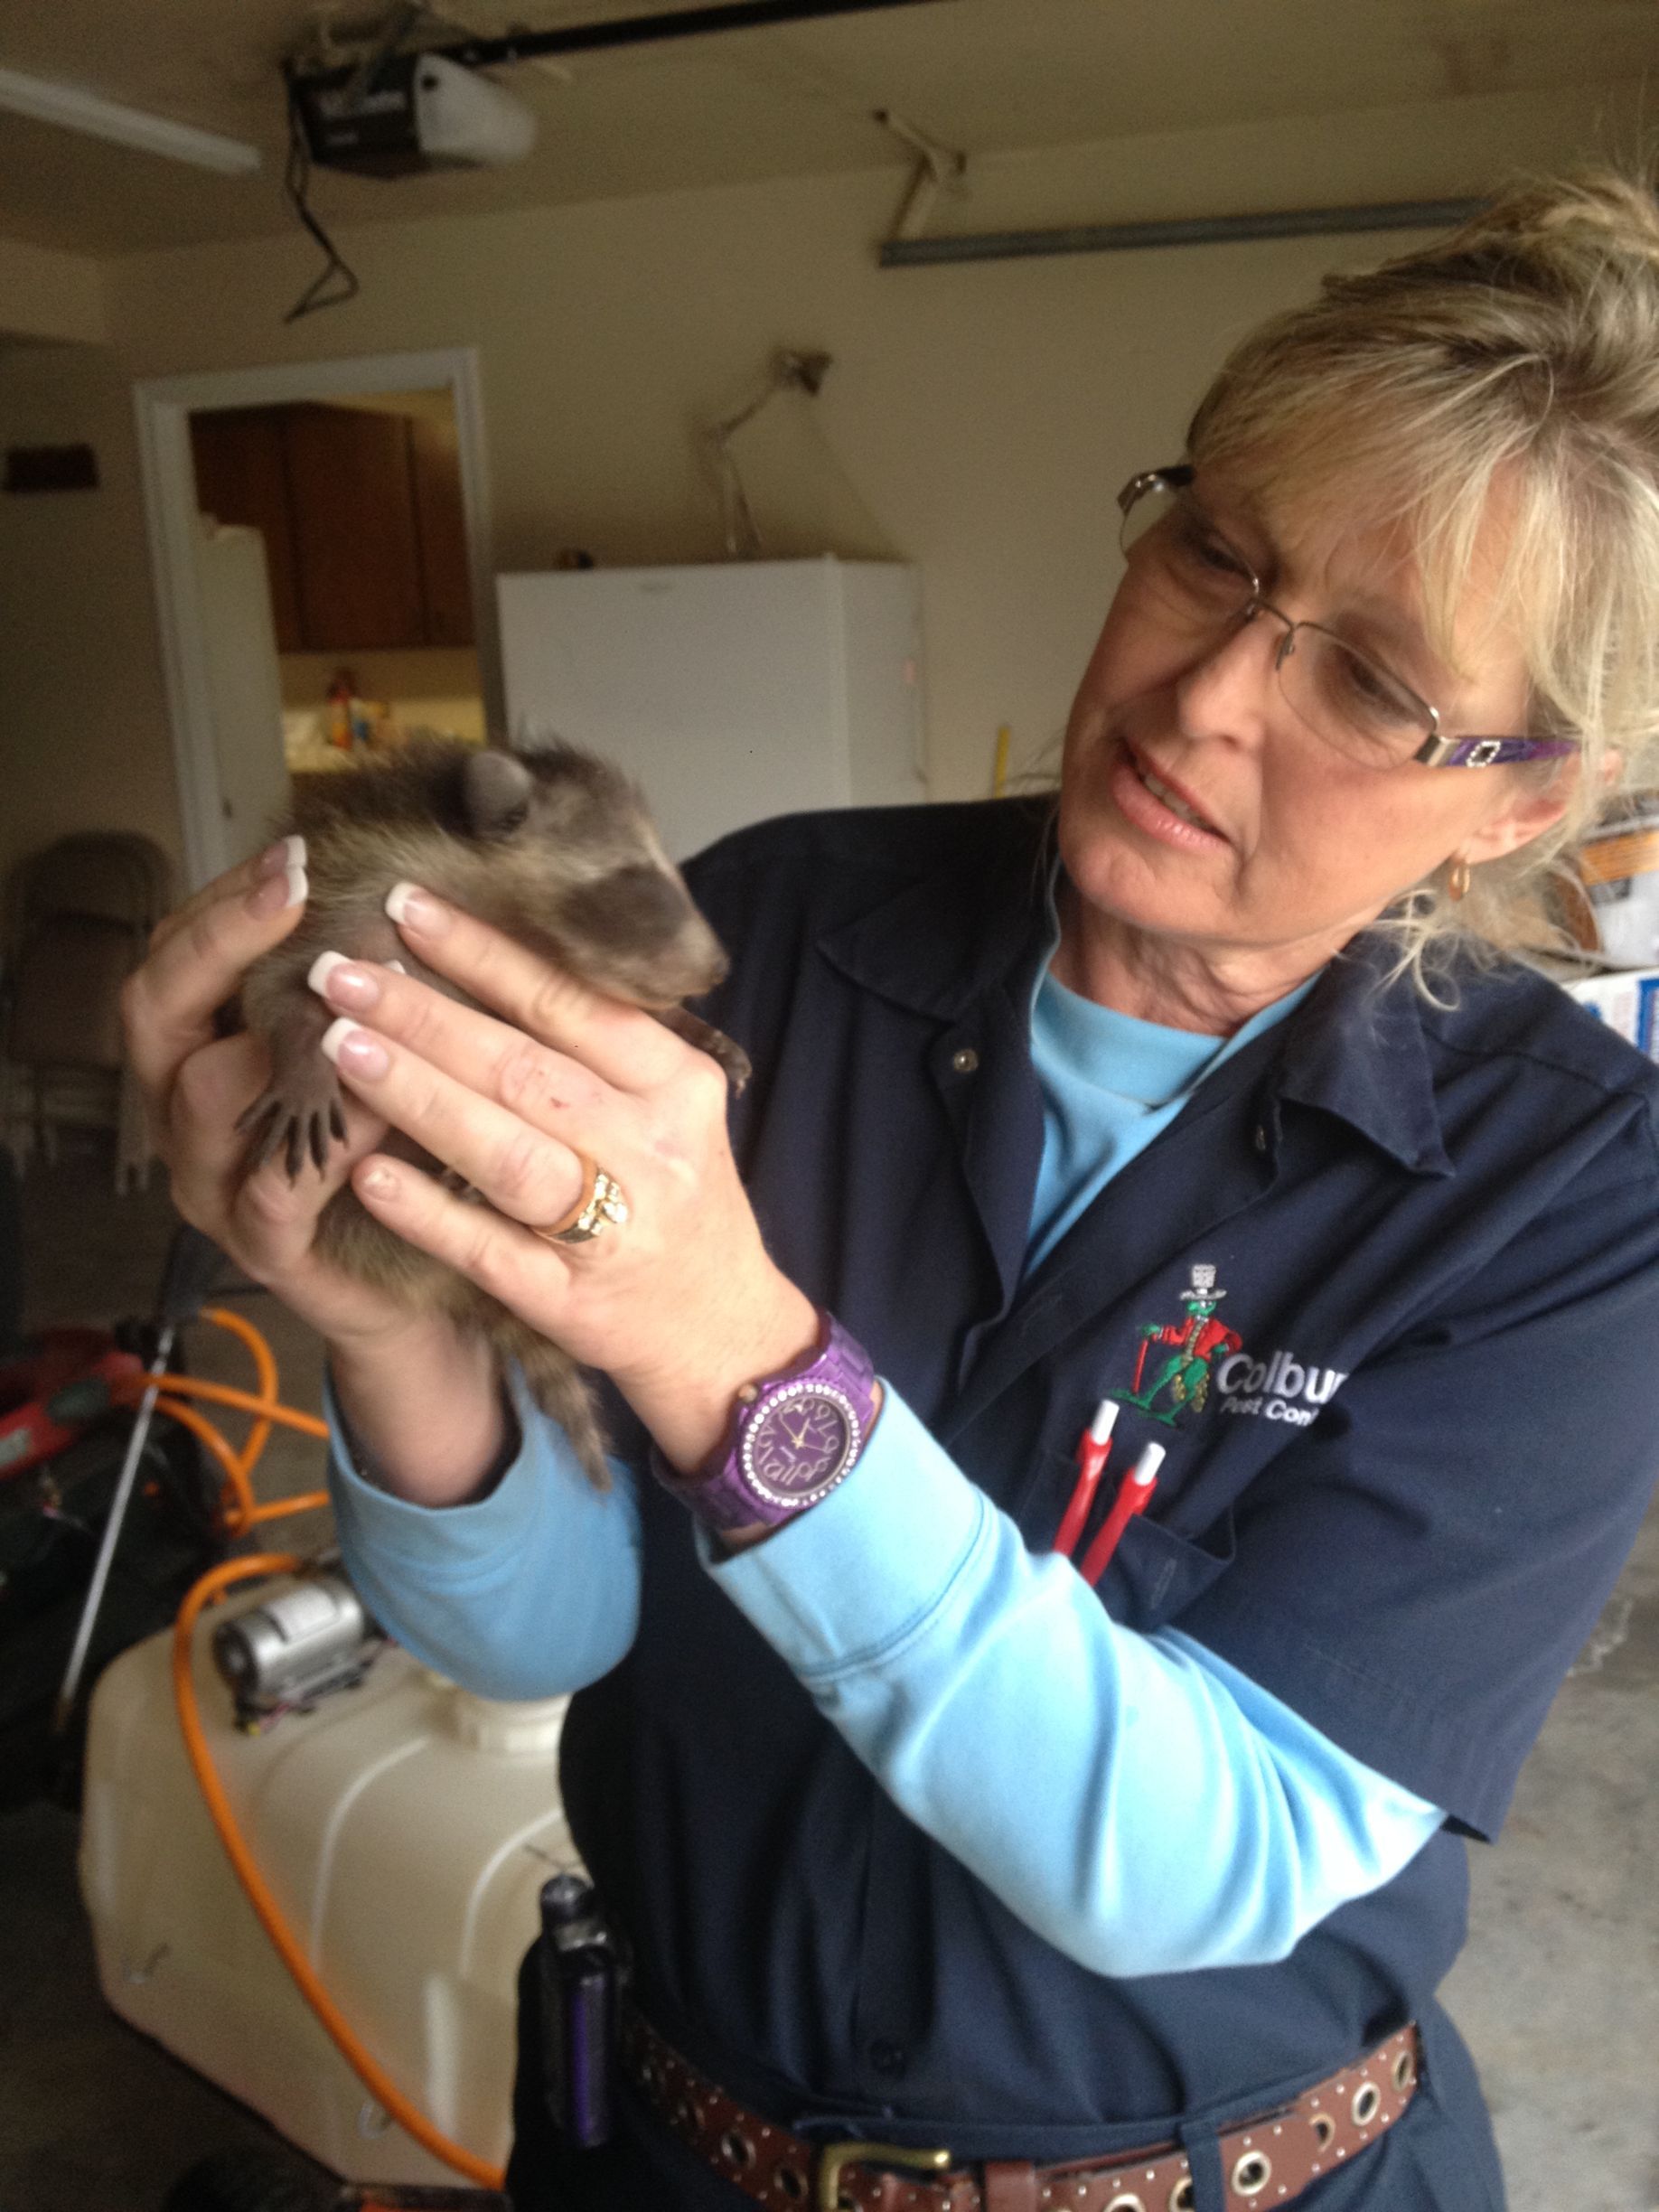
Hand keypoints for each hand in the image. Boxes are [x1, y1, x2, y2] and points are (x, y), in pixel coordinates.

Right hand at [120, 840, 407, 1348]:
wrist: (416, 1280)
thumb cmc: (392, 1148)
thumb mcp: (374, 1050)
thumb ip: (361, 985)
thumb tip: (394, 888)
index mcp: (201, 1053)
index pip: (174, 959)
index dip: (224, 904)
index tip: (291, 857)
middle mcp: (185, 1115)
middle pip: (154, 1011)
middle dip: (222, 942)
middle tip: (297, 897)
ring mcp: (214, 1183)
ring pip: (204, 1096)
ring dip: (282, 1039)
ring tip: (363, 1000)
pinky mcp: (263, 1248)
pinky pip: (271, 1189)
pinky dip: (325, 1143)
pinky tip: (380, 1107)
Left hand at [310, 883, 817, 1469]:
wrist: (719, 1327)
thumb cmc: (675, 1195)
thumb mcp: (668, 1103)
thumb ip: (598, 1040)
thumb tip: (486, 947)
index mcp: (676, 1084)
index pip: (572, 1004)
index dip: (484, 953)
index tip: (406, 906)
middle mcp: (650, 1150)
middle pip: (524, 1070)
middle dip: (423, 1014)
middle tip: (338, 970)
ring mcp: (611, 1229)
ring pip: (504, 1153)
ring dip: (417, 1095)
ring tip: (339, 1046)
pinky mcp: (566, 1300)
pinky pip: (487, 1248)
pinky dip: (427, 1210)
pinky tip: (366, 1172)